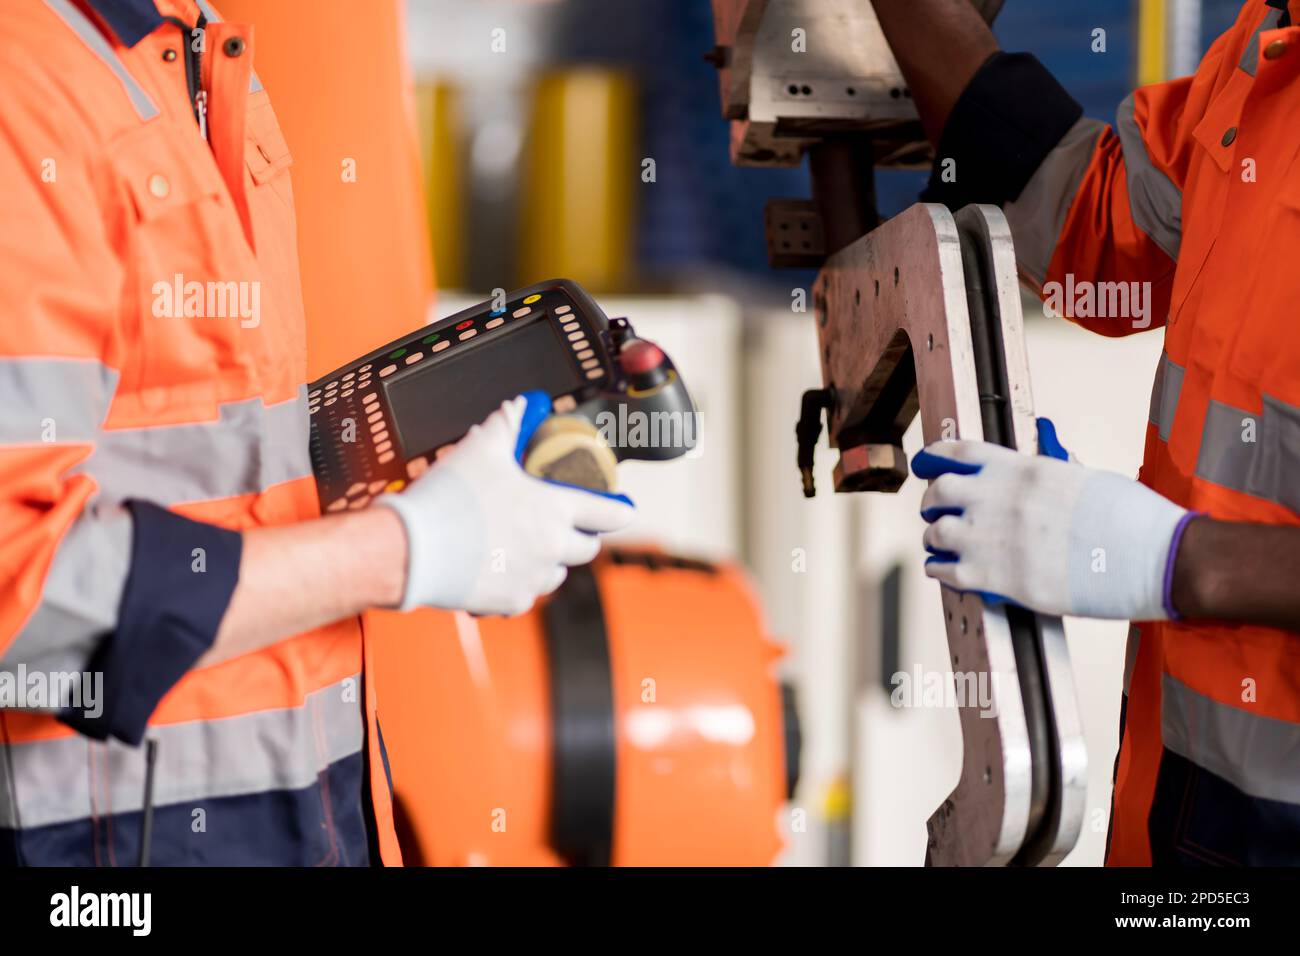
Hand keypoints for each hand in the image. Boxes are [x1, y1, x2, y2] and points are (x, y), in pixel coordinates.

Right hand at [376, 395, 633, 615]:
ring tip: (527, 545)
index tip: (624, 510)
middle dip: (582, 536)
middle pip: (587, 549)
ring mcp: (532, 579)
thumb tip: (522, 406)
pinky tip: (498, 568)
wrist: (411, 548)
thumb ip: (507, 423)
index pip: (608, 514)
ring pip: (558, 574)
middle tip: (565, 525)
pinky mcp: (509, 602)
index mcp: (554, 510)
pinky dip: (518, 583)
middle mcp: (551, 548)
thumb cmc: (448, 499)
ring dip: (551, 561)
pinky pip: (526, 595)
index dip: (619, 511)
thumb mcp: (480, 447)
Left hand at [911, 420, 1190, 619]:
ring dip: (934, 537)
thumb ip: (1055, 467)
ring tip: (939, 542)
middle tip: (934, 510)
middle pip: (939, 492)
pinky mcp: (999, 579)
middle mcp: (1000, 500)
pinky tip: (943, 570)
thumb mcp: (1087, 477)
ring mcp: (994, 539)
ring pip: (936, 533)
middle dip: (932, 501)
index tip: (925, 462)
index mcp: (1023, 469)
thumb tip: (1047, 449)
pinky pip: (946, 571)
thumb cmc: (1131, 518)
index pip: (960, 453)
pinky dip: (939, 570)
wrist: (1153, 559)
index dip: (935, 457)